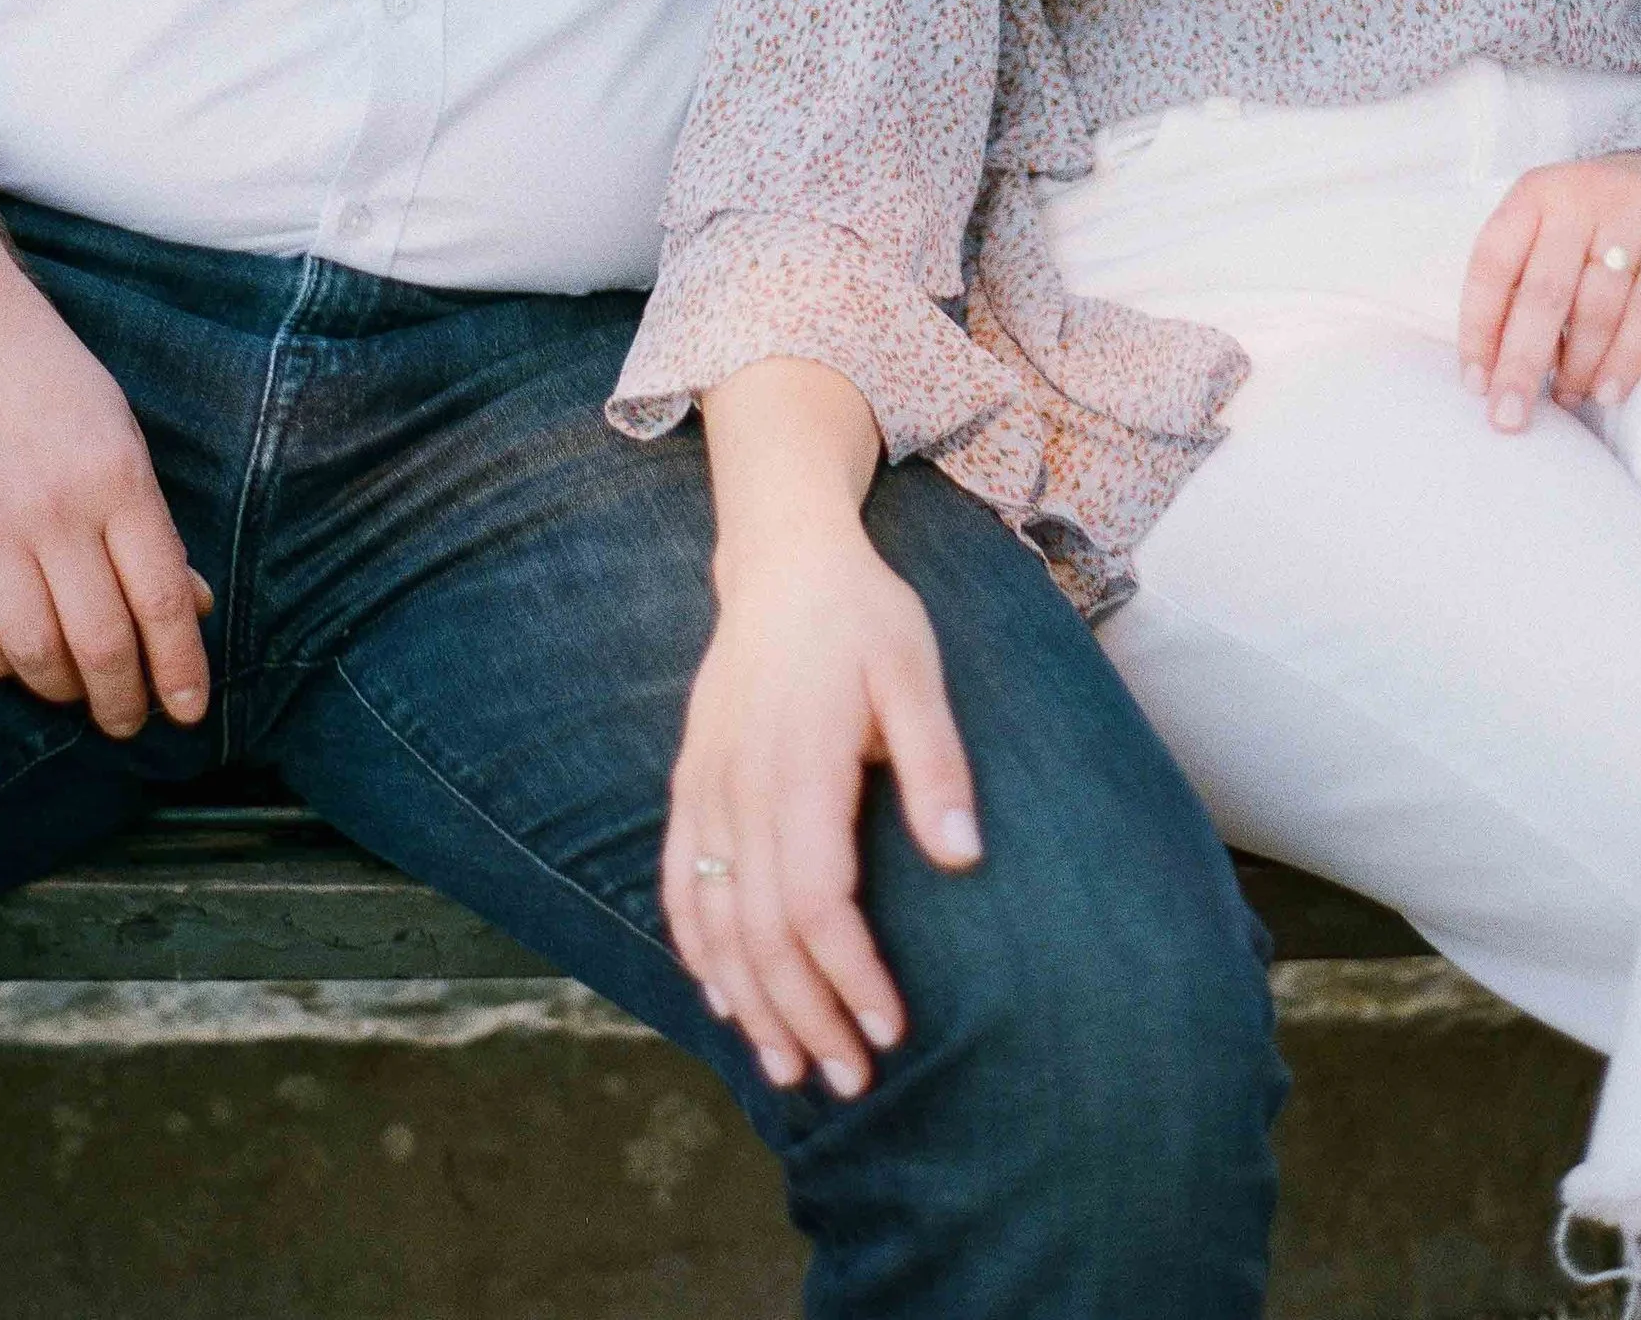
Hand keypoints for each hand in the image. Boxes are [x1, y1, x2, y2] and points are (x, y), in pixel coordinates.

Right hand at [0, 268, 212, 741]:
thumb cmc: (45, 374)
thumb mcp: (120, 430)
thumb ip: (149, 522)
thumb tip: (188, 605)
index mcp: (116, 477)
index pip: (159, 598)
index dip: (180, 668)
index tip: (189, 711)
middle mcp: (54, 510)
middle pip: (100, 642)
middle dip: (123, 699)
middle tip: (131, 721)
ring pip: (33, 652)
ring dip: (62, 692)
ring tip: (78, 696)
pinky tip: (15, 662)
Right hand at [664, 523, 980, 1101]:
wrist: (781, 560)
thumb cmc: (861, 617)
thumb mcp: (915, 668)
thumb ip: (934, 759)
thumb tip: (963, 856)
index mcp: (798, 763)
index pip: (812, 900)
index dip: (847, 974)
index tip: (889, 1028)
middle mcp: (739, 786)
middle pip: (760, 930)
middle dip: (805, 1014)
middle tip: (850, 1080)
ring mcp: (705, 787)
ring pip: (713, 920)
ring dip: (749, 1002)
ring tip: (791, 1067)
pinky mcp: (690, 783)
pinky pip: (678, 883)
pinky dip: (696, 950)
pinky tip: (724, 999)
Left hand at [1459, 149, 1640, 427]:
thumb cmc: (1596, 216)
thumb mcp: (1550, 225)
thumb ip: (1523, 278)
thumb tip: (1494, 367)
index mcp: (1532, 195)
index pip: (1492, 266)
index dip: (1478, 329)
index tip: (1474, 384)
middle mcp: (1576, 198)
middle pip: (1542, 294)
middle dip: (1522, 364)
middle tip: (1509, 418)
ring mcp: (1630, 213)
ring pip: (1596, 307)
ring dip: (1578, 367)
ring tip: (1567, 401)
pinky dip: (1628, 356)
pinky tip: (1609, 391)